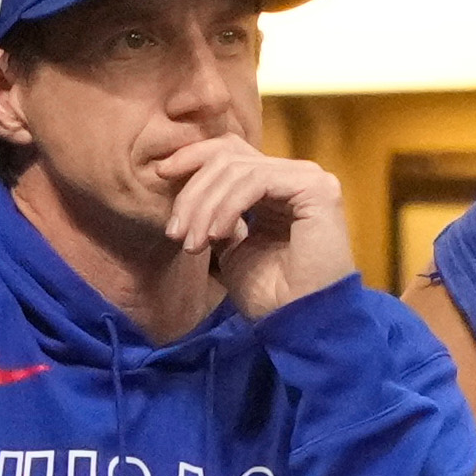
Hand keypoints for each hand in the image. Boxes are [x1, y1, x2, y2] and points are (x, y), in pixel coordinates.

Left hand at [154, 136, 357, 319]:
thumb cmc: (270, 295)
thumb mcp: (230, 247)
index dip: (192, 158)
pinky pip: (256, 181)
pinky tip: (216, 235)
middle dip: (193, 192)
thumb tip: (187, 193)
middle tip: (175, 232)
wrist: (299, 322)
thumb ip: (215, 214)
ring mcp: (308, 178)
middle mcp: (295, 176)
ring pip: (238, 169)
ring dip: (205, 207)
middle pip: (229, 156)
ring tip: (192, 243)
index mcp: (278, 186)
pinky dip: (228, 207)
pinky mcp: (315, 188)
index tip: (160, 175)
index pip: (231, 153)